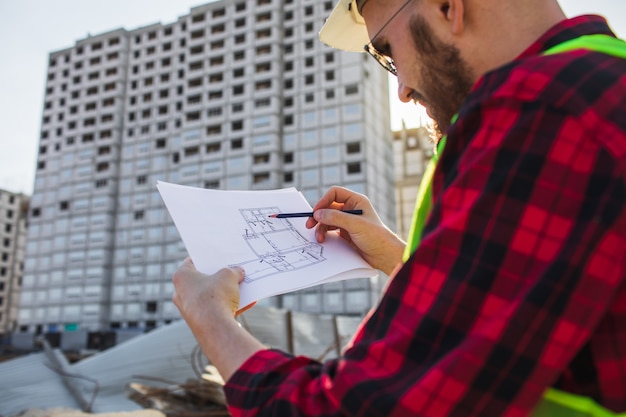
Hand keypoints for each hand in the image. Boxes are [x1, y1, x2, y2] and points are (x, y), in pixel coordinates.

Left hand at [172, 258, 262, 379]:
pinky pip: (215, 311)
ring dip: (225, 293)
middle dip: (218, 277)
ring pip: (209, 297)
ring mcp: (188, 310)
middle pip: (202, 281)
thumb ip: (234, 271)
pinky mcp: (198, 323)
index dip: (207, 259)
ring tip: (242, 289)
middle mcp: (180, 293)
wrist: (215, 326)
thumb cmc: (216, 295)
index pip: (192, 262)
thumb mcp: (229, 275)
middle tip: (232, 273)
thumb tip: (239, 272)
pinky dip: (228, 307)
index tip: (218, 258)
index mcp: (181, 276)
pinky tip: (246, 304)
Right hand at [306, 186, 405, 275]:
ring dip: (321, 228)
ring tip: (319, 238)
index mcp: (356, 201)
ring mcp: (347, 222)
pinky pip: (330, 230)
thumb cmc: (376, 237)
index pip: (335, 194)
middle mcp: (351, 209)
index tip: (316, 212)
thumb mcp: (355, 225)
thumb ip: (336, 218)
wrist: (385, 256)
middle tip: (309, 225)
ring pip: (327, 220)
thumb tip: (317, 214)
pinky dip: (324, 234)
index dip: (324, 201)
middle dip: (319, 216)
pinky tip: (323, 240)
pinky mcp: (345, 234)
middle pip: (328, 207)